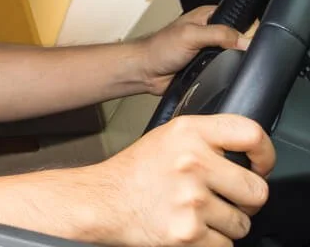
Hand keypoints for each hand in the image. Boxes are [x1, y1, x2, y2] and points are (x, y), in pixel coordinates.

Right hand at [81, 114, 273, 246]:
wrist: (103, 201)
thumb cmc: (134, 172)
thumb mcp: (166, 137)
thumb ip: (204, 138)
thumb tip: (246, 154)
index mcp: (187, 133)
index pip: (250, 134)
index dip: (265, 154)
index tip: (260, 166)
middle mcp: (191, 162)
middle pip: (257, 189)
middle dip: (246, 200)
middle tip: (226, 198)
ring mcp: (191, 199)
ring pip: (242, 222)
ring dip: (225, 223)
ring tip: (197, 212)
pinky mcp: (188, 232)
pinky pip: (225, 245)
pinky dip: (211, 242)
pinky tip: (189, 227)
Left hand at [138, 6, 249, 95]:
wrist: (146, 71)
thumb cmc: (158, 48)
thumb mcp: (191, 35)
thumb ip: (218, 34)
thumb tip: (244, 40)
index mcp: (208, 16)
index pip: (238, 18)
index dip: (247, 28)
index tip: (250, 40)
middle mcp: (210, 32)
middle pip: (238, 40)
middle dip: (239, 48)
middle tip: (230, 54)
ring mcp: (209, 50)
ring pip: (233, 57)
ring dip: (229, 62)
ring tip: (218, 64)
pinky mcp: (208, 66)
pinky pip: (224, 70)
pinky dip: (223, 74)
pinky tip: (217, 74)